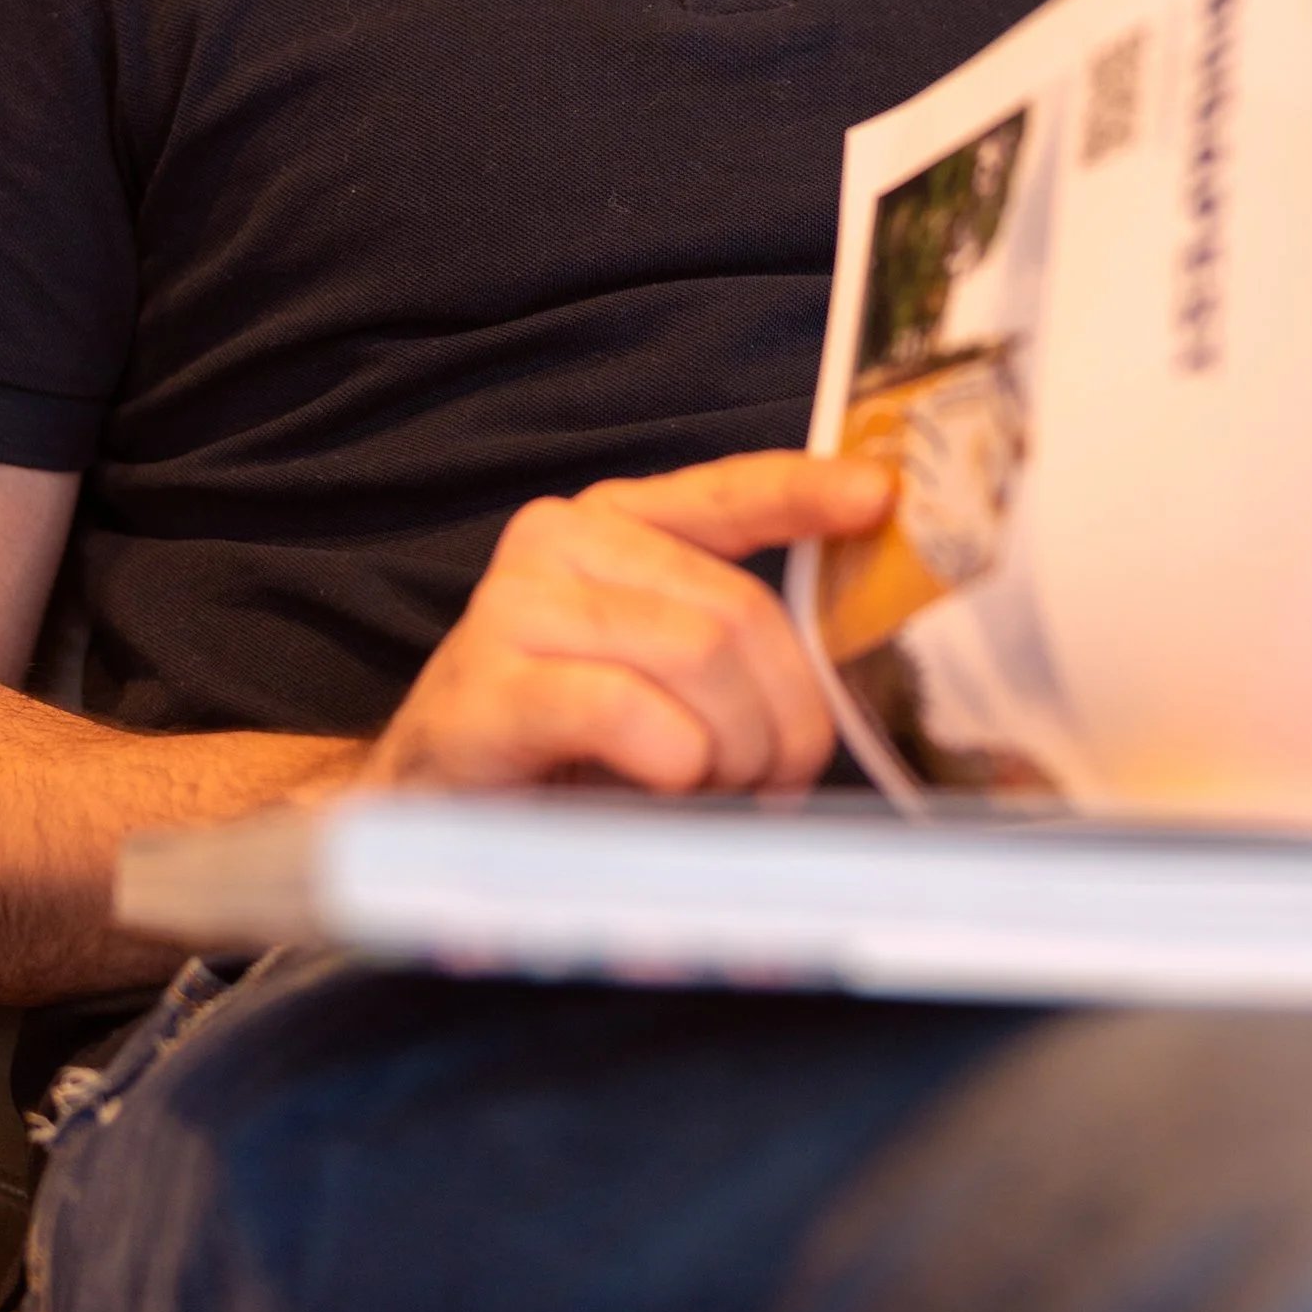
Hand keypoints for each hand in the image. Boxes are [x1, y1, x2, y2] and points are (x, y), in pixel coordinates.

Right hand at [366, 450, 892, 797]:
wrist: (430, 819)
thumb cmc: (565, 750)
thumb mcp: (661, 676)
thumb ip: (732, 639)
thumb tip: (845, 644)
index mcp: (609, 524)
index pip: (727, 492)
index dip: (806, 492)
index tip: (881, 498)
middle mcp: (556, 543)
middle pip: (737, 610)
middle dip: (783, 715)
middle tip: (773, 782)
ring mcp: (512, 608)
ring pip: (698, 656)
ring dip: (732, 750)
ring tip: (708, 793)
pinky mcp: (485, 690)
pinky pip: (626, 710)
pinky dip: (672, 764)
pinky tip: (659, 790)